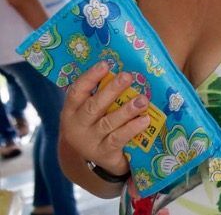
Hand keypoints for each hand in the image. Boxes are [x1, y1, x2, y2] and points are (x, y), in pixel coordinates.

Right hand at [60, 61, 150, 177]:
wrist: (97, 160)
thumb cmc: (98, 126)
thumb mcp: (93, 112)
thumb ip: (103, 95)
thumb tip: (124, 71)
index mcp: (71, 111)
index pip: (77, 91)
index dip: (90, 77)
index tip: (105, 64)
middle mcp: (76, 126)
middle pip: (93, 106)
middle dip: (111, 90)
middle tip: (127, 76)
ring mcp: (89, 141)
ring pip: (108, 123)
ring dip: (126, 110)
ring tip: (142, 99)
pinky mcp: (103, 153)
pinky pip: (118, 138)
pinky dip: (132, 128)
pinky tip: (145, 120)